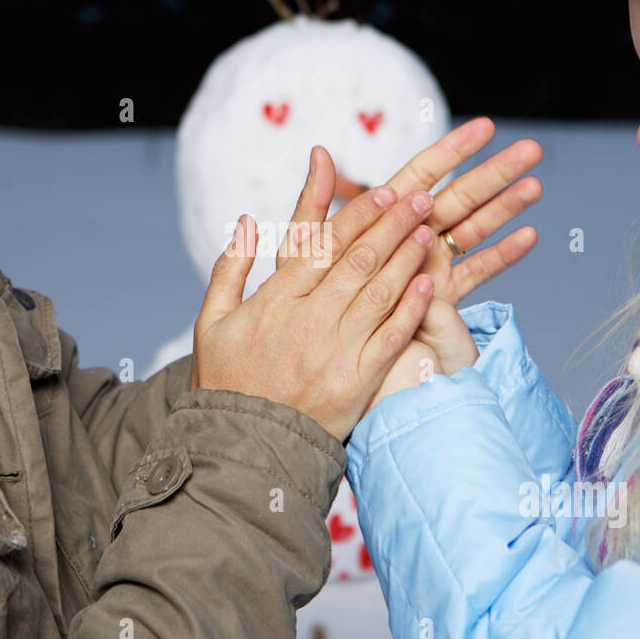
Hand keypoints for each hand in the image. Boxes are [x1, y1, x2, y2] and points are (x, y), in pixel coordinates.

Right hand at [189, 182, 439, 441]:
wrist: (241, 446)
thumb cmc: (224, 380)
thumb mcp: (210, 320)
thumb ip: (230, 267)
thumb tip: (244, 220)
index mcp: (274, 301)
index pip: (324, 245)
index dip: (358, 215)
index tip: (383, 191)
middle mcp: (308, 320)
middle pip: (360, 261)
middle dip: (394, 224)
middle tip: (421, 197)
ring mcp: (335, 352)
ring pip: (379, 293)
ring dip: (407, 257)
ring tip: (429, 229)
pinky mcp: (356, 382)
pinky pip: (390, 337)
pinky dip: (411, 308)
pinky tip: (427, 282)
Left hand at [273, 117, 538, 416]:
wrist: (320, 380)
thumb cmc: (304, 318)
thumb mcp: (305, 257)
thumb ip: (316, 208)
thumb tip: (319, 152)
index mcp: (379, 223)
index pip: (422, 176)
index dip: (453, 150)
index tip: (486, 125)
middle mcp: (407, 242)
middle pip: (457, 199)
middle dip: (493, 173)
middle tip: (531, 149)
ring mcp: (427, 271)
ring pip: (472, 232)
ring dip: (505, 209)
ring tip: (536, 186)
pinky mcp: (440, 304)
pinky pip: (473, 276)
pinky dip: (500, 257)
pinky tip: (529, 237)